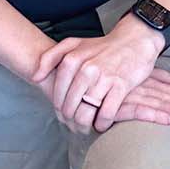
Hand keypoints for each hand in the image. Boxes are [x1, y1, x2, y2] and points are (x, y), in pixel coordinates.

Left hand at [34, 18, 167, 131]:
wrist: (134, 41)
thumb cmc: (102, 47)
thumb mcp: (73, 44)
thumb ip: (50, 57)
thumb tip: (35, 77)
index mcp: (72, 59)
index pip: (58, 94)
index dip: (59, 109)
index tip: (63, 115)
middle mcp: (86, 69)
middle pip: (70, 107)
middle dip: (70, 120)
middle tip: (74, 126)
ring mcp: (103, 78)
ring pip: (86, 113)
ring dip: (84, 125)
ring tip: (86, 128)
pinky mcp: (121, 86)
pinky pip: (106, 113)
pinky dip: (102, 123)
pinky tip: (101, 124)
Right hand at [97, 67, 169, 143]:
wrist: (80, 78)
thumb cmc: (110, 81)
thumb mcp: (139, 77)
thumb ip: (160, 79)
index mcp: (152, 82)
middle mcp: (145, 87)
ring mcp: (133, 94)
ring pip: (165, 106)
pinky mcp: (119, 103)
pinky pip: (141, 109)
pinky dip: (156, 114)